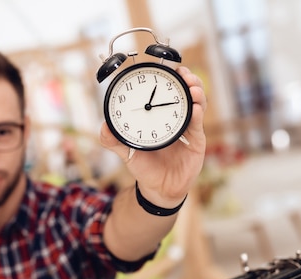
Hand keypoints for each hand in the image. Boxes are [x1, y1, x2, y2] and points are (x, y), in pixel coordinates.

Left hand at [99, 66, 206, 206]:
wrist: (158, 189)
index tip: (168, 67)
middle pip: (186, 93)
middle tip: (183, 72)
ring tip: (191, 86)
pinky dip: (197, 114)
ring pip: (197, 105)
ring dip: (196, 92)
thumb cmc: (145, 168)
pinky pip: (198, 125)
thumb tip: (102, 127)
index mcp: (160, 116)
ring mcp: (188, 129)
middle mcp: (176, 119)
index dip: (169, 78)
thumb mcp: (127, 152)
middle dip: (187, 79)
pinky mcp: (196, 142)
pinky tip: (195, 108)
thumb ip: (113, 140)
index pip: (166, 92)